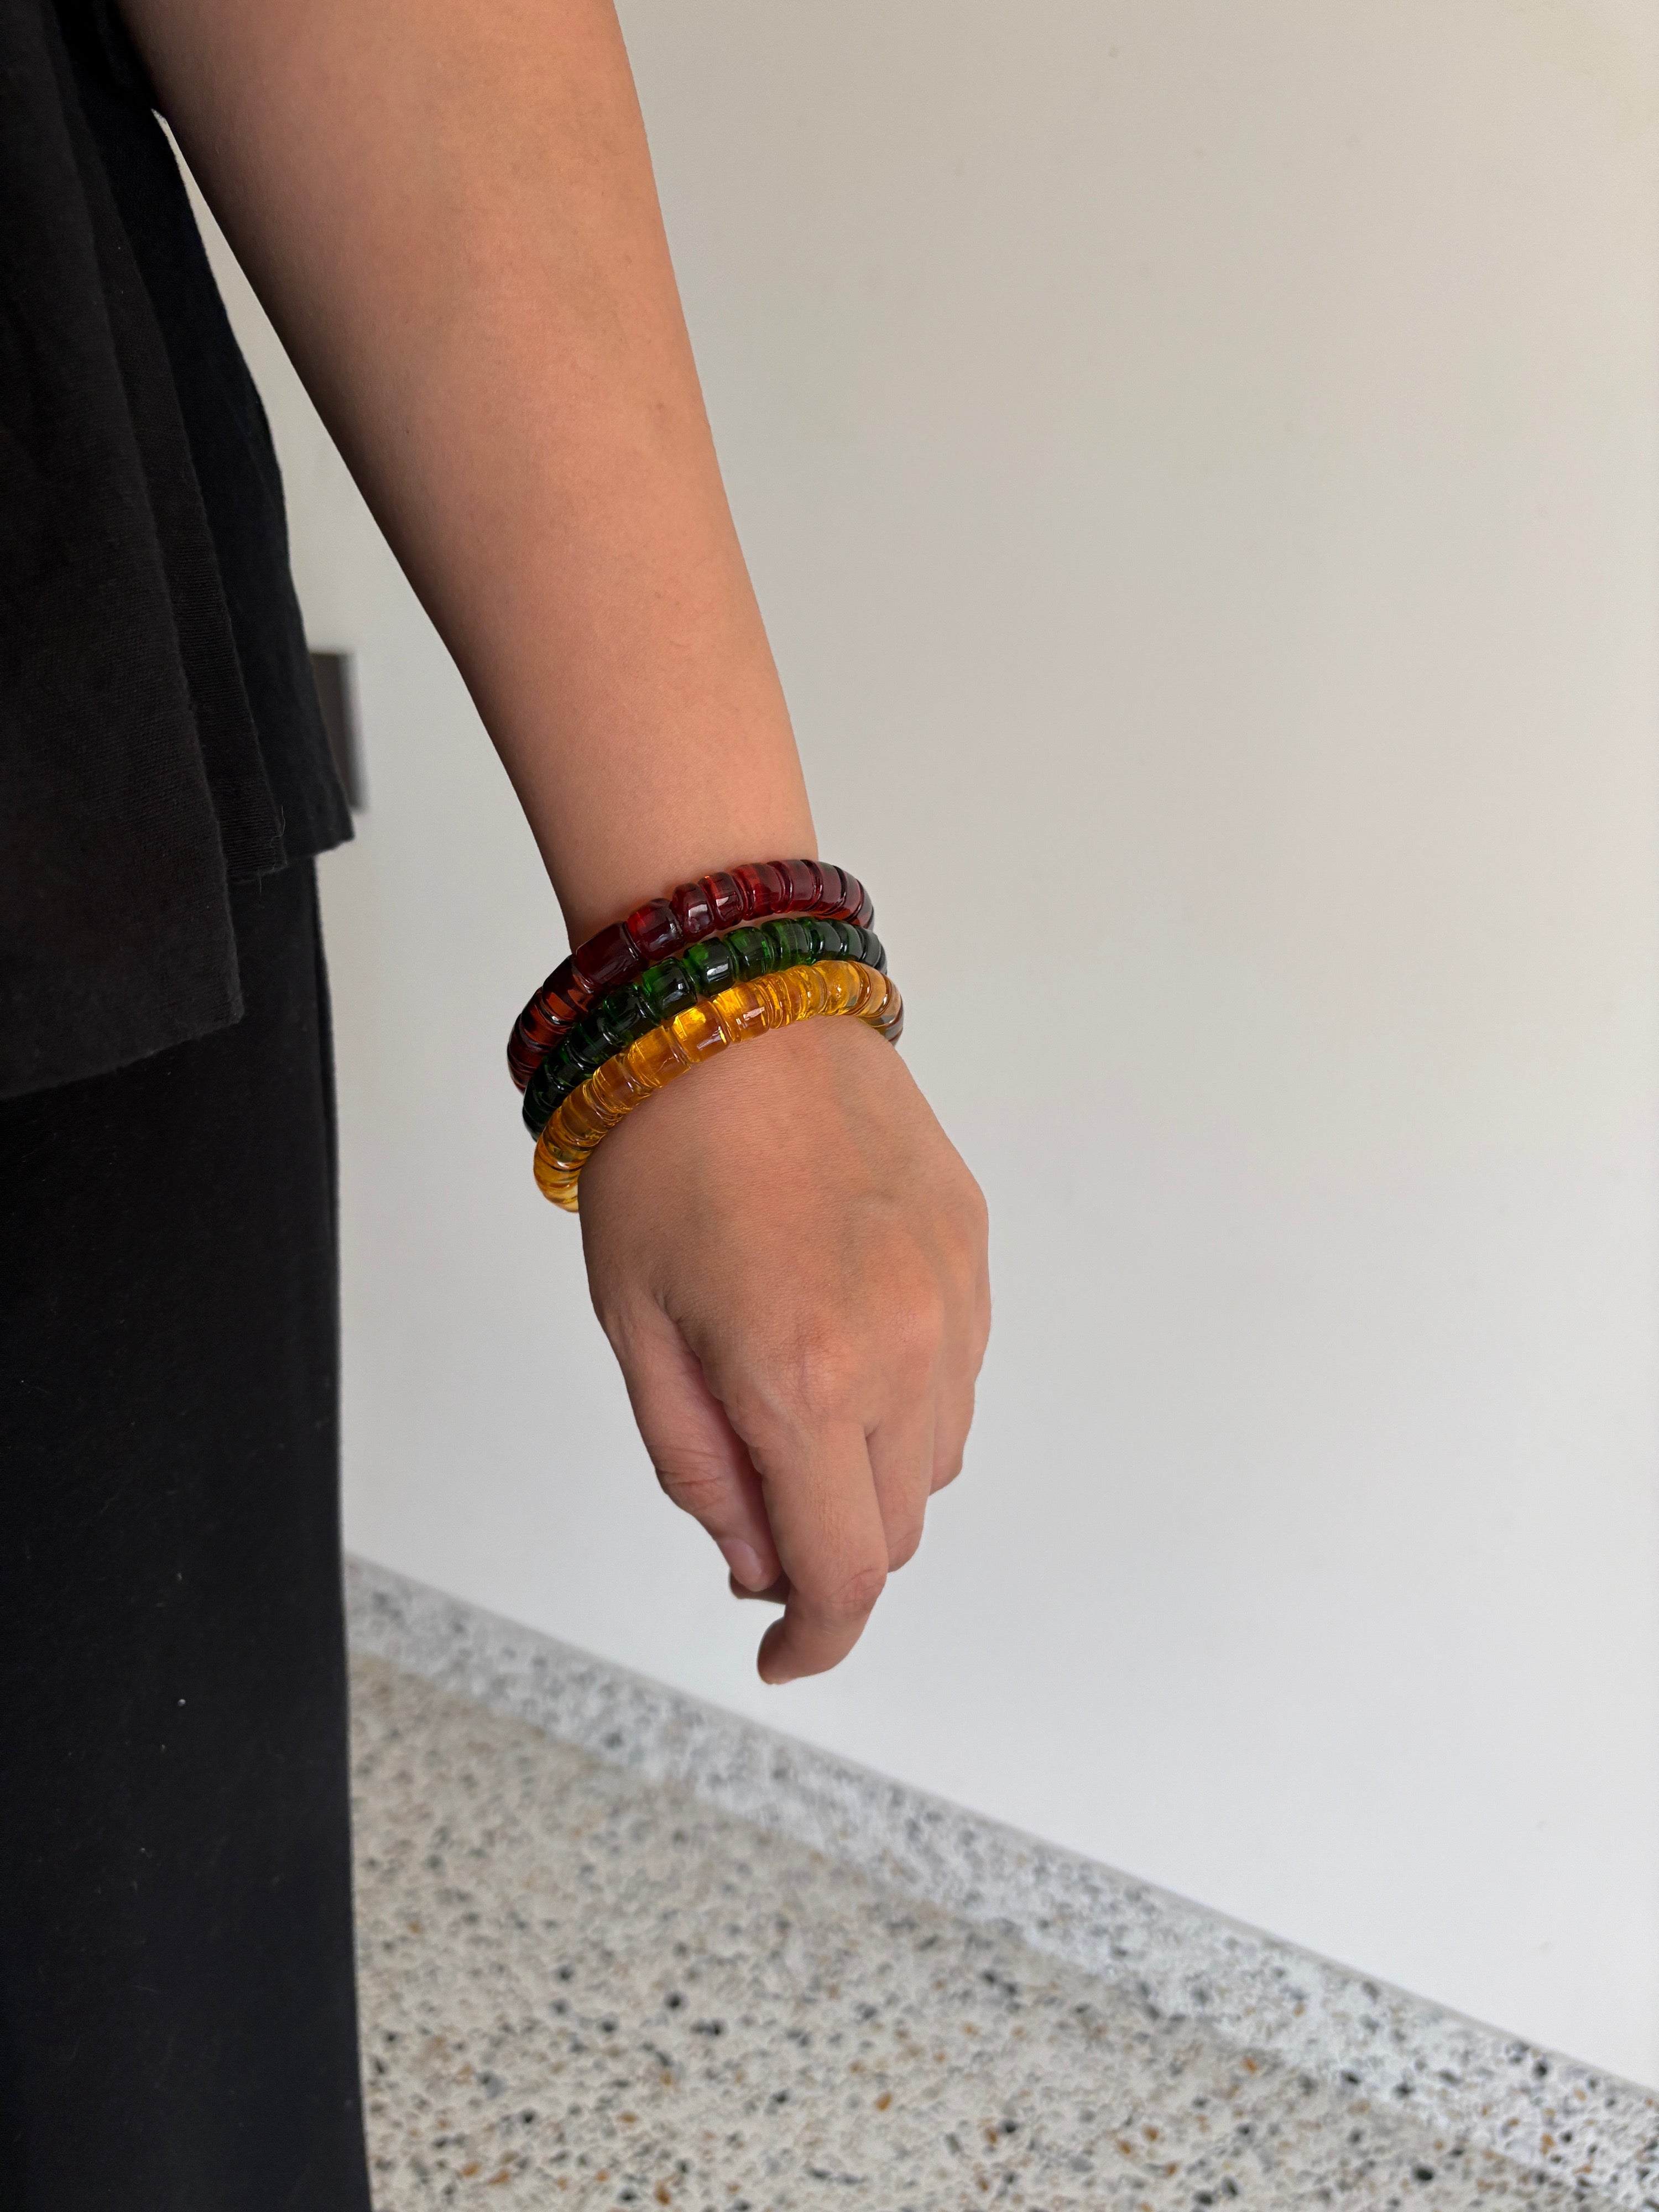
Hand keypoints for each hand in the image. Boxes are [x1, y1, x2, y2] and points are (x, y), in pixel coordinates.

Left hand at [578, 1014, 989, 1681]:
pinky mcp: (973, 1250)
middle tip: (753, 1500)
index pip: (845, 1571)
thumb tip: (758, 1563)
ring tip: (790, 1391)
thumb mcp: (636, 1333)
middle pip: (897, 1525)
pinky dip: (907, 1397)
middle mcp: (902, 1349)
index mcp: (801, 1378)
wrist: (733, 1006)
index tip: (783, 1656)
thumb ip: (700, 1469)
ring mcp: (952, 1297)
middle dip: (828, 1545)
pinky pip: (958, 1373)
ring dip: (871, 1471)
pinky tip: (841, 1334)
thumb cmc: (661, 1159)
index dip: (815, 1639)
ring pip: (937, 1457)